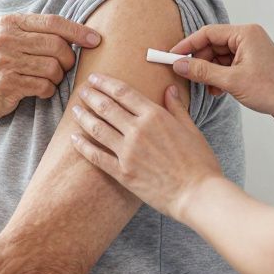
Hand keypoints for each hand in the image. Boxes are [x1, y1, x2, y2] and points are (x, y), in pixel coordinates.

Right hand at [0, 13, 101, 125]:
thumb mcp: (12, 40)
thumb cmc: (0, 66)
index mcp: (10, 23)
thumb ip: (38, 33)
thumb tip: (83, 33)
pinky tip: (39, 90)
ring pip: (53, 67)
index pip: (53, 22)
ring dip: (57, 78)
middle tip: (63, 68)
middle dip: (67, 60)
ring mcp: (5, 61)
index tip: (95, 40)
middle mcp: (6, 39)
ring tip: (48, 80)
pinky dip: (48, 90)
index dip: (78, 31)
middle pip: (57, 45)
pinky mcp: (7, 83)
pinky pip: (44, 86)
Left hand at [68, 73, 221, 220]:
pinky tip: (74, 138)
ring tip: (75, 109)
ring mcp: (128, 152)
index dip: (105, 83)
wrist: (198, 195)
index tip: (95, 78)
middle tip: (82, 90)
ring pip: (97, 128)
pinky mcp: (122, 172)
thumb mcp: (192, 129)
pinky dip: (82, 146)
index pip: (123, 92)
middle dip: (91, 95)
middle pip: (106, 106)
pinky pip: (96, 156)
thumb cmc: (200, 163)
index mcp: (155, 115)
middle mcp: (138, 130)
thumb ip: (177, 107)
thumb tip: (170, 88)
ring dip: (83, 116)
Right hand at [168, 23, 273, 129]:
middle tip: (187, 75)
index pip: (207, 33)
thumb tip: (178, 65)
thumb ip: (201, 71)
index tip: (172, 56)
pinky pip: (227, 64)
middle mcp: (248, 37)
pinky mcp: (251, 62)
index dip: (187, 45)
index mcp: (245, 34)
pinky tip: (217, 90)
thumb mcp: (230, 81)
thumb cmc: (272, 90)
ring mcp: (250, 50)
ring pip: (218, 57)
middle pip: (212, 45)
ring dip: (209, 72)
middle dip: (199, 62)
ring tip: (208, 88)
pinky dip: (219, 76)